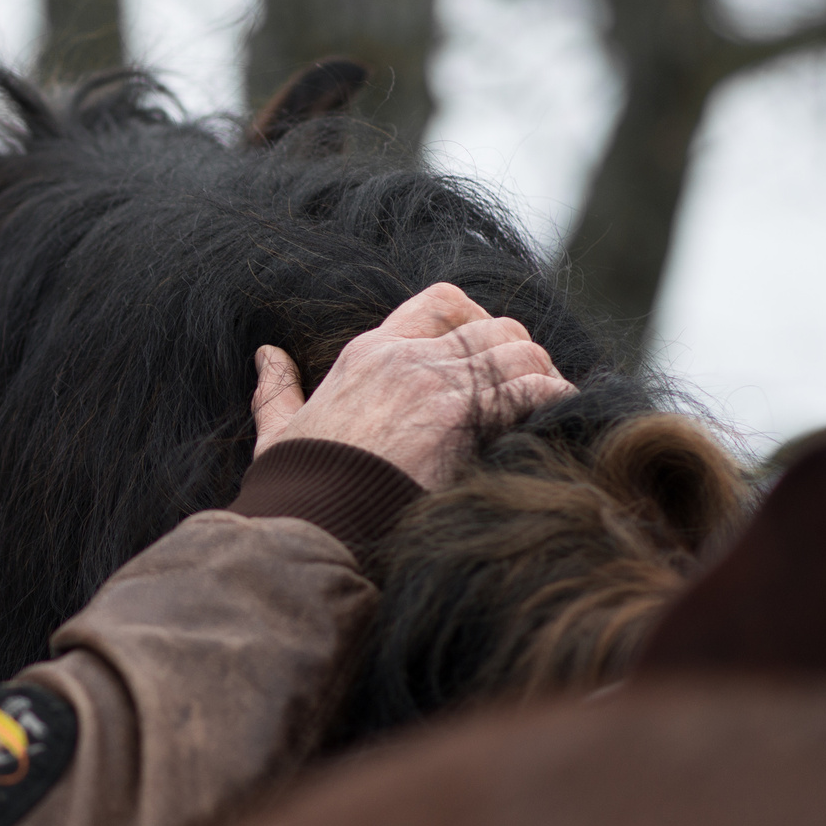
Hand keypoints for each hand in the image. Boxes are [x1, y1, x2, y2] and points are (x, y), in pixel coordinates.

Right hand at [250, 283, 573, 489]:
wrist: (310, 522)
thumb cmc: (295, 487)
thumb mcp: (278, 430)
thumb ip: (278, 390)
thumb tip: (267, 356)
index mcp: (369, 353)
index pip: (441, 303)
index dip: (476, 319)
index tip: (487, 349)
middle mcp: (409, 357)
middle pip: (494, 326)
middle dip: (518, 354)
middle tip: (526, 391)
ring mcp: (441, 384)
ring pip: (522, 351)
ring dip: (540, 377)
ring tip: (546, 408)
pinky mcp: (467, 418)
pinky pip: (537, 388)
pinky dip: (556, 400)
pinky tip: (558, 421)